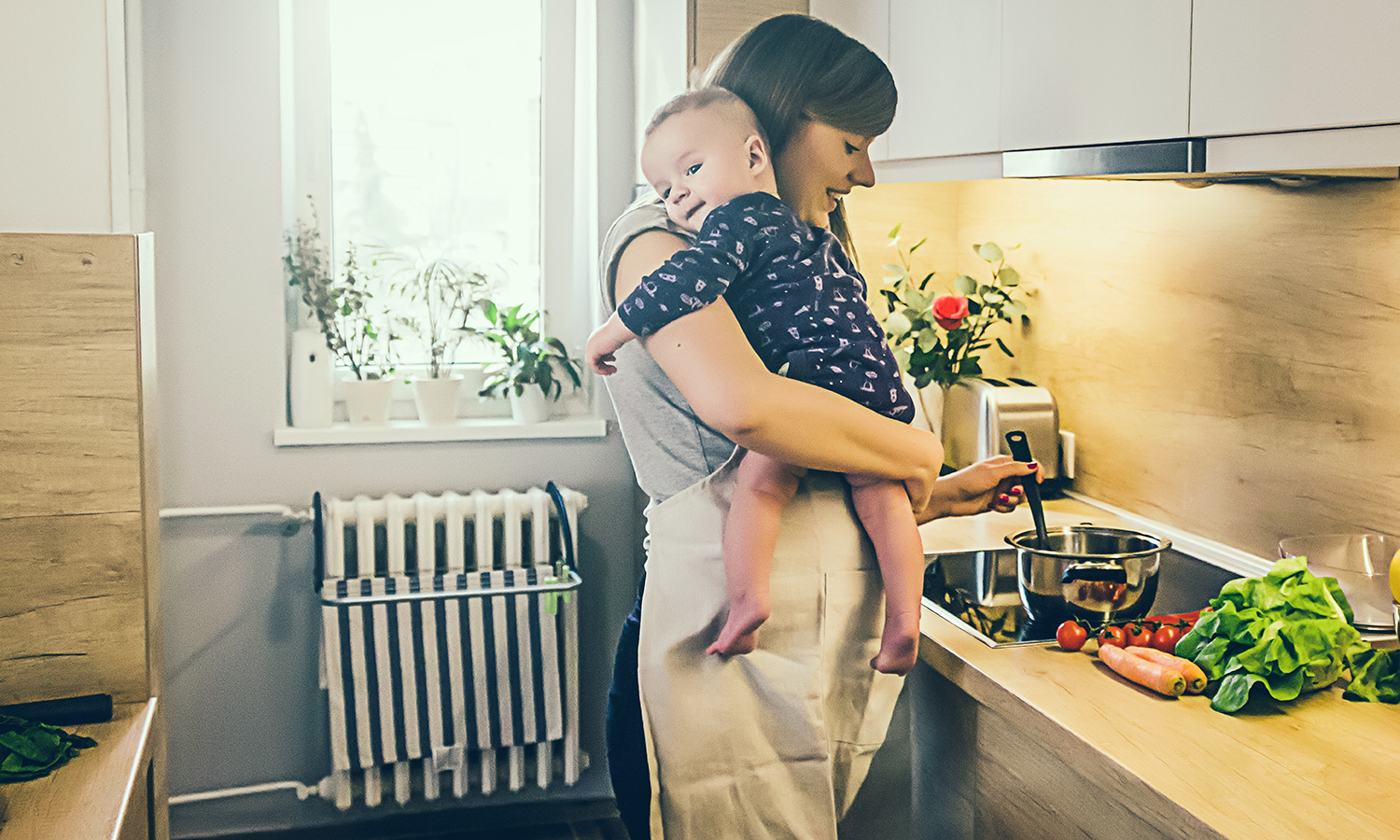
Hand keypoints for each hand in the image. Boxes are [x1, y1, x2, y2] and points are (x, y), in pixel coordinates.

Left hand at [585, 315, 636, 375]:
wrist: (618, 329)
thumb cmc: (620, 332)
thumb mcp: (615, 340)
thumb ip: (612, 346)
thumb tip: (616, 350)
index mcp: (597, 338)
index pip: (598, 351)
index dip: (606, 358)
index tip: (614, 360)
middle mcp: (592, 342)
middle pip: (595, 358)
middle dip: (604, 365)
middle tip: (613, 369)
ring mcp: (590, 348)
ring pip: (594, 364)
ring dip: (604, 369)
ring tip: (613, 371)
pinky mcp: (591, 353)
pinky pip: (594, 366)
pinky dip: (602, 370)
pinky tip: (610, 370)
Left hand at [915, 455, 1039, 523]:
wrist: (951, 498)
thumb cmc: (965, 481)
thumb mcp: (993, 472)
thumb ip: (1015, 468)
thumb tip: (1033, 465)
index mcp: (1004, 463)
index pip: (1028, 464)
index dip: (1036, 471)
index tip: (1038, 480)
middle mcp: (1004, 476)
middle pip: (1026, 484)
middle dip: (1020, 490)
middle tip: (1011, 491)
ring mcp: (1001, 489)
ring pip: (1019, 498)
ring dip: (1010, 500)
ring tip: (998, 499)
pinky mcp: (998, 502)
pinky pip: (1010, 507)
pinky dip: (1004, 507)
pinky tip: (992, 505)